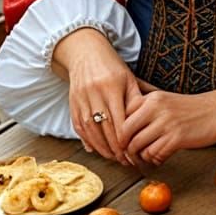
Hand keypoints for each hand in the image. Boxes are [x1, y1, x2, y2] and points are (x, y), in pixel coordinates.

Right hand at [54, 28, 140, 164]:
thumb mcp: (129, 79)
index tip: (133, 152)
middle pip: (104, 129)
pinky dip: (87, 140)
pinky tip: (97, 150)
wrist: (86, 53)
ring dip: (102, 148)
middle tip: (126, 161)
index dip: (126, 141)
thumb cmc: (113, 67)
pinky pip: (79, 126)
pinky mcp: (72, 103)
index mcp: (112, 87)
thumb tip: (143, 124)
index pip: (119, 121)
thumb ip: (136, 100)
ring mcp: (81, 99)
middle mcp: (94, 93)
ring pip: (90, 131)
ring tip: (113, 158)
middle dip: (115, 149)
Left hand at [122, 89, 215, 165]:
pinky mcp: (177, 138)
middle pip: (125, 133)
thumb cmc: (189, 110)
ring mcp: (166, 123)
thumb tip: (121, 129)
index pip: (122, 116)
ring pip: (138, 146)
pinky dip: (155, 159)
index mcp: (151, 98)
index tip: (123, 141)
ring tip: (148, 156)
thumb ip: (144, 110)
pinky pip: (154, 154)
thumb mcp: (164, 101)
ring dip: (140, 155)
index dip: (120, 132)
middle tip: (129, 154)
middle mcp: (156, 108)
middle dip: (125, 147)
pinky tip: (161, 156)